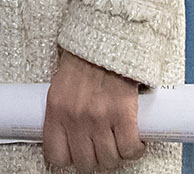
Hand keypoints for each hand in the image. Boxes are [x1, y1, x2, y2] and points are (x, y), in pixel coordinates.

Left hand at [41, 47, 144, 171]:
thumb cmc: (87, 56)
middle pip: (85, 162)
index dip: (70, 159)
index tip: (80, 153)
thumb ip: (65, 108)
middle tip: (105, 148)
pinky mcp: (122, 113)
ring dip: (117, 156)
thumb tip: (73, 132)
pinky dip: (135, 150)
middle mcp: (75, 118)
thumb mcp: (64, 83)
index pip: (57, 155)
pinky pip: (129, 148)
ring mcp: (98, 118)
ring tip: (122, 144)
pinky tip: (137, 143)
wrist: (109, 33)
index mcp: (56, 110)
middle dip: (97, 159)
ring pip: (109, 159)